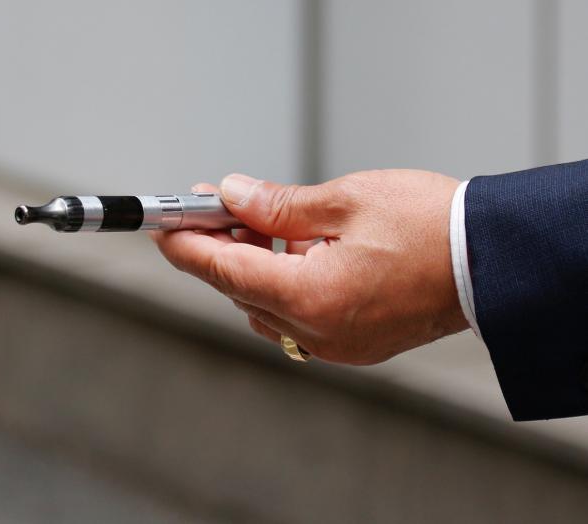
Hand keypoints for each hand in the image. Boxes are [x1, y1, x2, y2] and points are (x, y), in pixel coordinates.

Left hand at [151, 170, 467, 364]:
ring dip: (253, 265)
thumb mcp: (345, 200)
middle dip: (222, 247)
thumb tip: (233, 195)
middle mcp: (317, 332)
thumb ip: (278, 206)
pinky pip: (296, 315)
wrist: (491, 262)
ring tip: (257, 221)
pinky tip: (294, 251)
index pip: (225, 271)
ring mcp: (335, 344)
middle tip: (213, 206)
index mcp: (310, 297)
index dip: (188, 245)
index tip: (163, 226)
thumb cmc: (431, 227)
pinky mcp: (352, 343)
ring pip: (266, 304)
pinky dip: (284, 283)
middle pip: (242, 289)